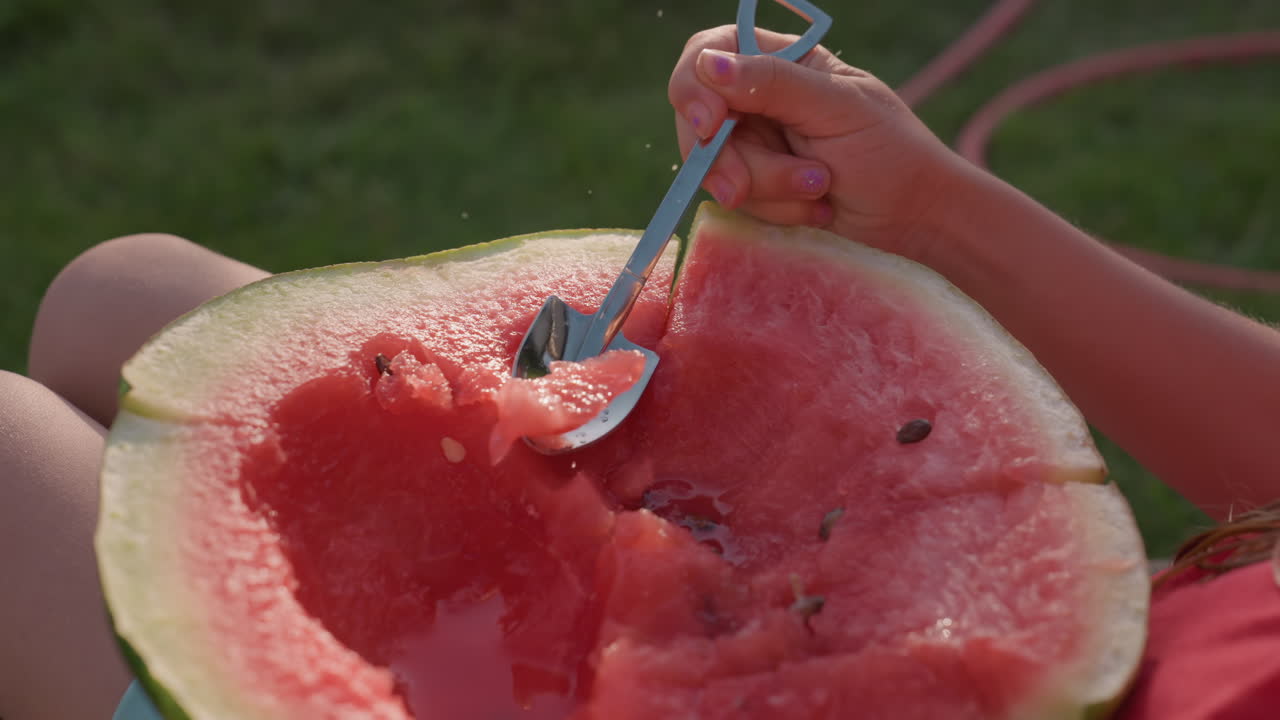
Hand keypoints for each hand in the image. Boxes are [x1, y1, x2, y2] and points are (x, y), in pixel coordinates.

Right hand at [669, 26, 969, 259]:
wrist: (915, 220)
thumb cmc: (890, 153)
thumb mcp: (837, 108)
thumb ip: (774, 84)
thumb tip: (709, 64)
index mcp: (781, 62)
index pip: (709, 54)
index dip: (695, 87)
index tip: (709, 125)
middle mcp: (759, 101)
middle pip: (699, 121)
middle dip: (730, 159)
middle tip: (748, 188)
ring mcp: (755, 148)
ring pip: (716, 168)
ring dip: (768, 189)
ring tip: (820, 189)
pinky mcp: (758, 191)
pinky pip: (738, 201)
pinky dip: (776, 211)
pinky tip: (816, 210)